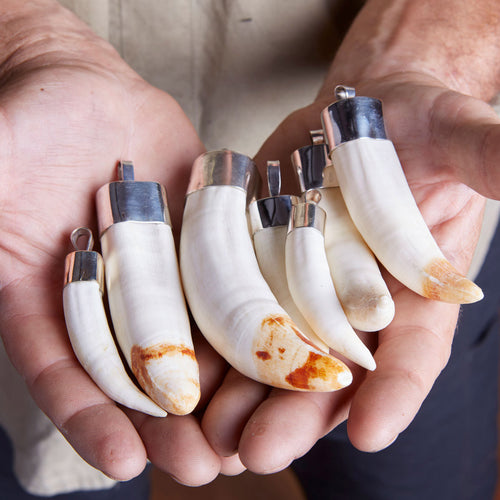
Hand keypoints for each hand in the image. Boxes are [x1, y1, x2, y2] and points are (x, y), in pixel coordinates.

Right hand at [0, 1, 224, 483]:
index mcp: (54, 300)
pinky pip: (236, 279)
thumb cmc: (25, 126)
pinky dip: (259, 312)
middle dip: (173, 421)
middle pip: (144, 370)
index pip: (68, 371)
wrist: (85, 94)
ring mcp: (168, 272)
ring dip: (227, 383)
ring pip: (199, 337)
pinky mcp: (209, 240)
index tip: (120, 462)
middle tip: (206, 466)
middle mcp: (116, 298)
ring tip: (256, 429)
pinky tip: (286, 348)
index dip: (89, 417)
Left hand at [200, 0, 499, 471]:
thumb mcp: (456, 135)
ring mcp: (295, 285)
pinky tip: (182, 368)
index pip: (409, 352)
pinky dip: (204, 339)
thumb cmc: (418, 126)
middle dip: (294, 411)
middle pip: (325, 368)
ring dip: (238, 393)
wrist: (355, 115)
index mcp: (409, 292)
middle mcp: (349, 303)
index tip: (372, 432)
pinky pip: (225, 306)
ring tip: (211, 432)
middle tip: (261, 451)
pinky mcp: (251, 260)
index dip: (393, 392)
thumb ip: (486, 156)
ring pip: (268, 351)